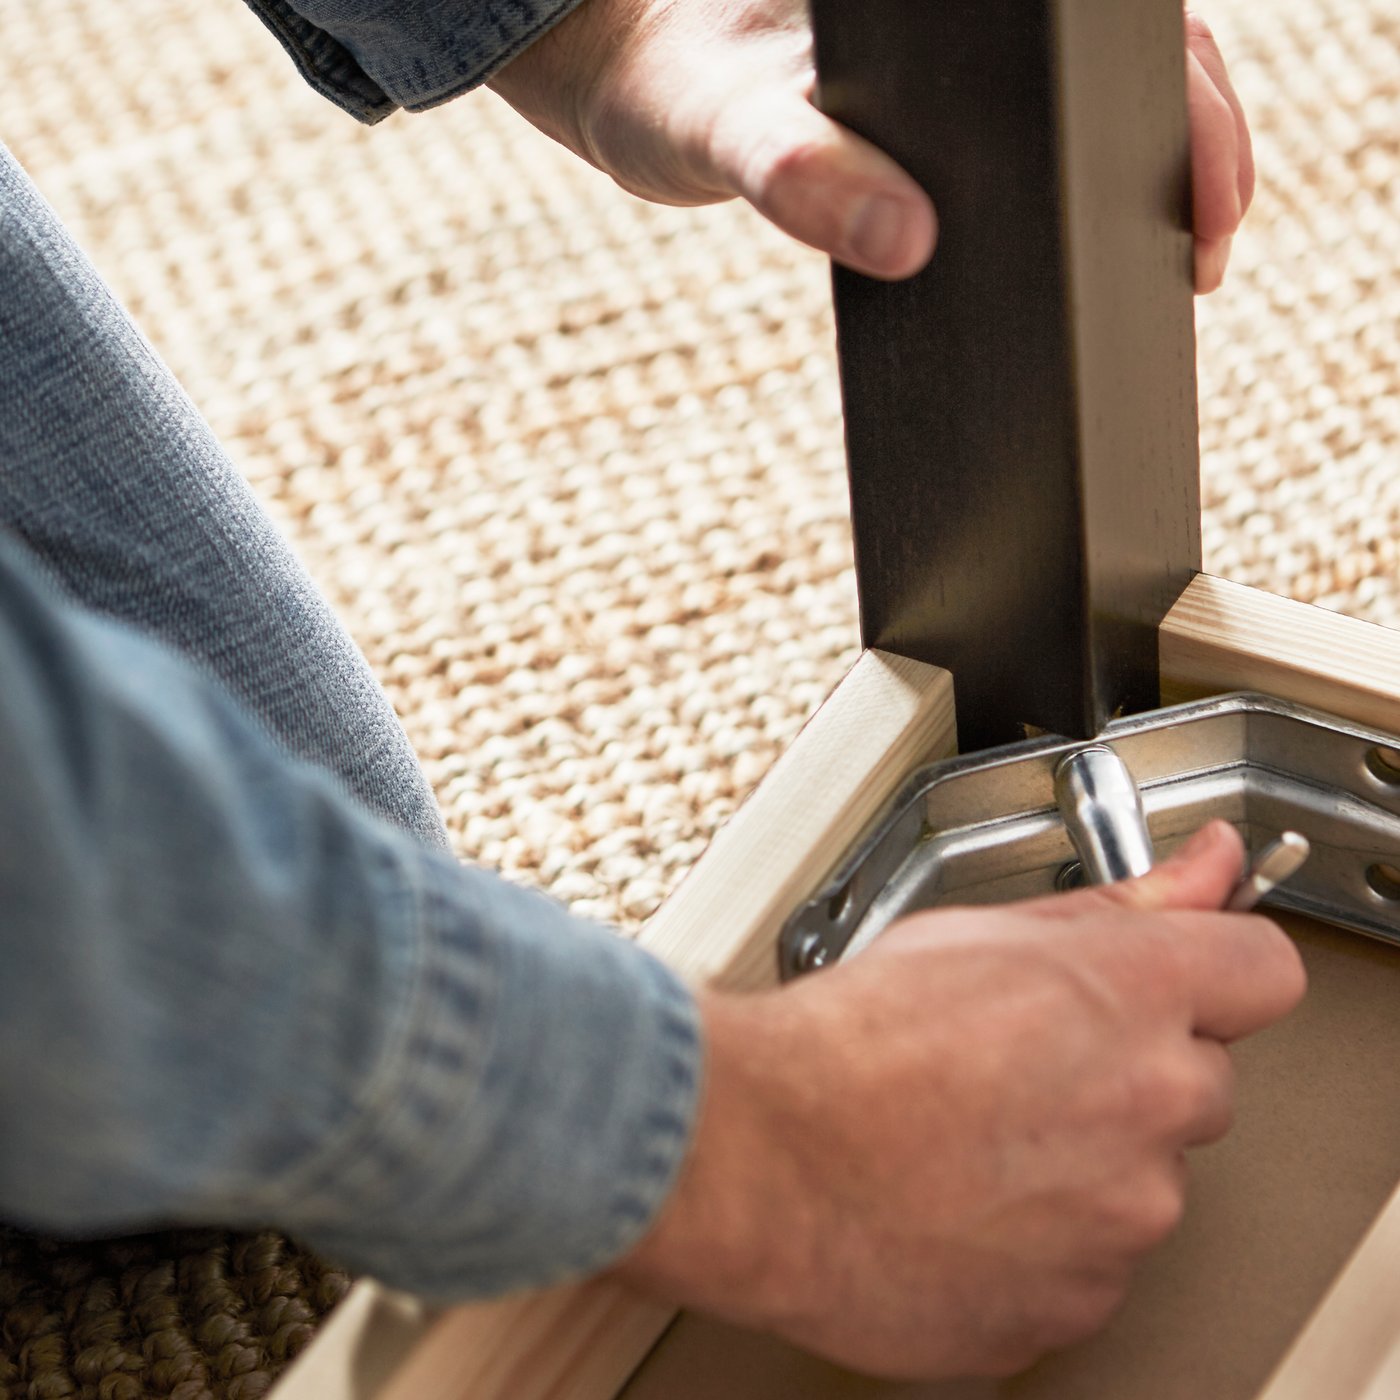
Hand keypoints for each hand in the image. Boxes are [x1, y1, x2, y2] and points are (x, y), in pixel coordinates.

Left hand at [491, 1, 1252, 288]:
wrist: (617, 64)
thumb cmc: (659, 78)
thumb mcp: (715, 126)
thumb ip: (797, 176)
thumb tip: (909, 238)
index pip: (1114, 32)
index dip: (1183, 115)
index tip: (1209, 211)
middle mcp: (972, 6)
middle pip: (1127, 66)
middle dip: (1179, 158)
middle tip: (1193, 268)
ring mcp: (958, 49)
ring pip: (1085, 104)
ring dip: (1129, 179)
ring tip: (1159, 271)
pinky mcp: (933, 93)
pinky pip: (1026, 135)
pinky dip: (1063, 190)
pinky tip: (1070, 254)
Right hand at [609, 821, 1304, 1378]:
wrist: (759, 1161)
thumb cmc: (843, 1043)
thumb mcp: (977, 934)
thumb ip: (1122, 903)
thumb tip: (1207, 867)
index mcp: (1131, 996)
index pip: (1260, 969)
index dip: (1212, 971)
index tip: (1177, 980)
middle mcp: (1149, 1108)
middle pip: (1195, 1080)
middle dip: (1128, 1070)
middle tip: (1020, 1062)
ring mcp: (1120, 1219)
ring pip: (1141, 1178)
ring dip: (1082, 1160)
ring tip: (968, 1135)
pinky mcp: (1078, 1304)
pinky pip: (1092, 1262)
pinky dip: (1042, 1239)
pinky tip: (960, 1198)